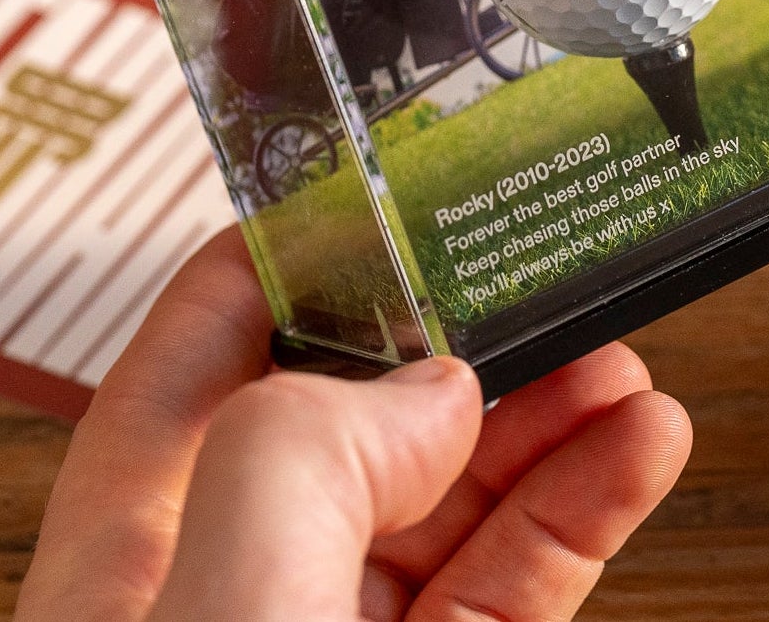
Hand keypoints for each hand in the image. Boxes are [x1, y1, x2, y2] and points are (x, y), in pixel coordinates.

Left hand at [15, 228, 691, 620]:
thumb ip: (305, 460)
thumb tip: (426, 388)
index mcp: (129, 562)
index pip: (193, 358)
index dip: (279, 259)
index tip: (375, 188)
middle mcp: (234, 598)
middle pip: (354, 419)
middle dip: (456, 338)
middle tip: (545, 275)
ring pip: (453, 504)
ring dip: (546, 422)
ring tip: (627, 359)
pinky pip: (515, 592)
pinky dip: (582, 517)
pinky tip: (638, 452)